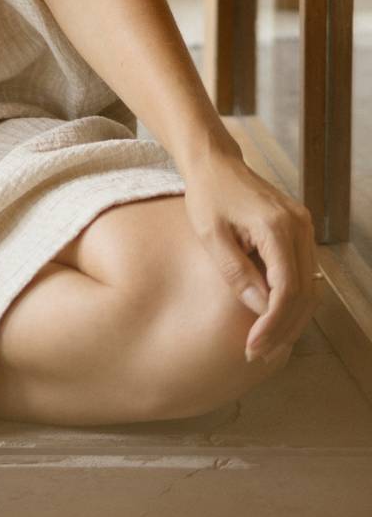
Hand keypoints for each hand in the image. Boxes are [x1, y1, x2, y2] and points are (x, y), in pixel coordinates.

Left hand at [182, 148, 320, 362]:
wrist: (215, 163)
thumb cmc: (207, 195)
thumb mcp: (211, 235)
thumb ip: (236, 272)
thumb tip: (260, 309)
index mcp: (277, 226)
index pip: (286, 289)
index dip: (272, 324)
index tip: (252, 347)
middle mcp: (299, 226)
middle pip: (303, 293)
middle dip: (282, 328)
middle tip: (257, 353)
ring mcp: (304, 226)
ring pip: (309, 286)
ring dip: (289, 318)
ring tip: (263, 343)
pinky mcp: (300, 229)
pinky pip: (302, 273)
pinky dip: (290, 300)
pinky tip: (271, 318)